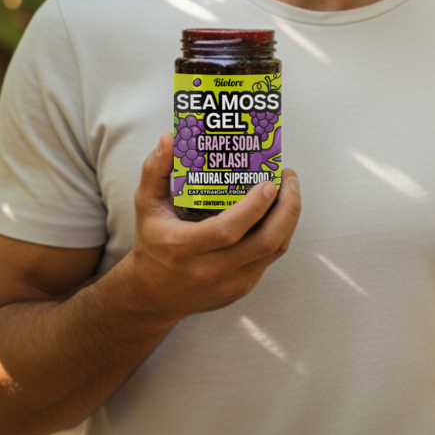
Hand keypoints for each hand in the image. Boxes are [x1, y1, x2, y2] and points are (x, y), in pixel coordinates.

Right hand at [117, 132, 300, 324]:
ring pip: (273, 251)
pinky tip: (279, 211)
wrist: (152, 295)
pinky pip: (269, 259)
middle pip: (264, 242)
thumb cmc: (152, 243)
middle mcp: (209, 269)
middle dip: (286, 208)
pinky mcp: (241, 288)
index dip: (254, 206)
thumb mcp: (146, 205)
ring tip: (289, 190)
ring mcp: (229, 283)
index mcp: (184, 246)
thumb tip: (170, 138)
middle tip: (288, 178)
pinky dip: (280, 232)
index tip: (269, 181)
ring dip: (289, 218)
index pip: (228, 229)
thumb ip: (156, 169)